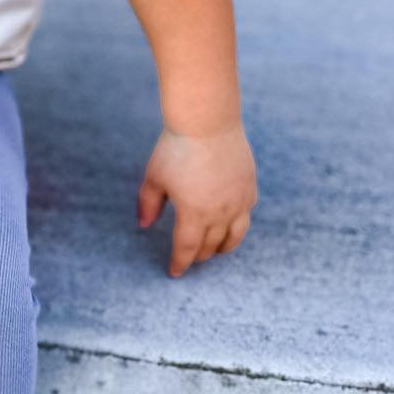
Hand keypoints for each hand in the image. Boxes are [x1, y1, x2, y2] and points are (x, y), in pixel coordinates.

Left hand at [136, 120, 256, 276]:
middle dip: (198, 255)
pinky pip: (246, 216)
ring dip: (222, 248)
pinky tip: (230, 226)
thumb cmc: (176, 148)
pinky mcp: (249, 188)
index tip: (174, 272)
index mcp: (194, 214)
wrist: (208, 122)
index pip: (187, 248)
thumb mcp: (154, 177)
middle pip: (210, 245)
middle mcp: (220, 213)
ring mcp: (238, 201)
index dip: (179, 263)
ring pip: (234, 237)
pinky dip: (237, 227)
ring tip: (214, 252)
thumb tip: (143, 225)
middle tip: (190, 259)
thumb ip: (148, 204)